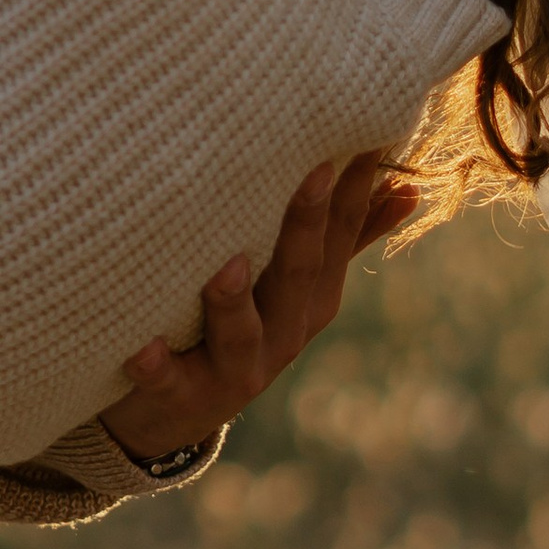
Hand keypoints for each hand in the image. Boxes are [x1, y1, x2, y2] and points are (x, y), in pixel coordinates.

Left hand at [100, 155, 414, 467]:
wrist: (171, 415)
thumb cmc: (233, 325)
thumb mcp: (293, 285)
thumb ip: (347, 237)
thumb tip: (408, 183)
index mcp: (312, 301)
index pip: (341, 237)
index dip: (355, 189)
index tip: (363, 133)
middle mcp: (283, 335)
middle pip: (298, 276)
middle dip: (306, 225)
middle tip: (313, 170)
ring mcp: (235, 370)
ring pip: (240, 334)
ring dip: (233, 301)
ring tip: (226, 267)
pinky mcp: (181, 398)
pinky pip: (167, 382)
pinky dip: (154, 365)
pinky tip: (140, 348)